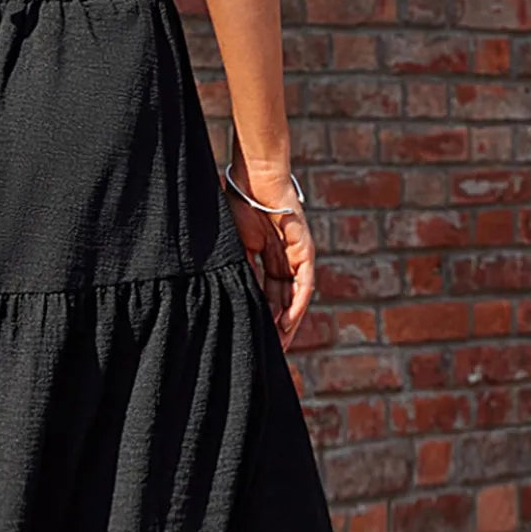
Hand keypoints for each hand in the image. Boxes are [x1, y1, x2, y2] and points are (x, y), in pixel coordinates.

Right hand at [223, 164, 314, 350]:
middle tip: (270, 354)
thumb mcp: (233, 247)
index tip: (253, 340)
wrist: (253, 177)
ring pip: (294, 296)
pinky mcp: (304, 248)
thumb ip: (235, 271)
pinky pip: (303, 282)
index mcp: (265, 258)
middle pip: (282, 301)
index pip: (265, 295)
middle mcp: (283, 259)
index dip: (260, 318)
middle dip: (276, 328)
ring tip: (280, 345)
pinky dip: (296, 303)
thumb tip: (226, 298)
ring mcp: (295, 254)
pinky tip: (288, 321)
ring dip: (289, 321)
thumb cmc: (238, 203)